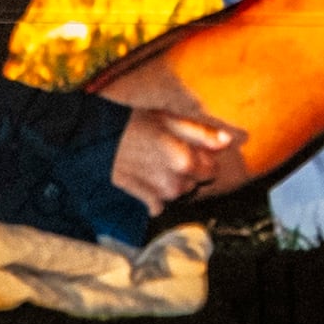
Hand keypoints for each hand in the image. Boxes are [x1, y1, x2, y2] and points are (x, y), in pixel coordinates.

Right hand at [106, 95, 250, 212]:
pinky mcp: (146, 201)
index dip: (204, 158)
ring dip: (174, 181)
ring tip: (156, 162)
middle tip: (169, 152)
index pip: (213, 170)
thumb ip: (202, 133)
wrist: (95, 139)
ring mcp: (161, 196)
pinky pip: (161, 204)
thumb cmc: (134, 124)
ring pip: (180, 192)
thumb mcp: (170, 119)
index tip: (190, 148)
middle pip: (197, 182)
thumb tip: (228, 141)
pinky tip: (146, 178)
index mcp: (186, 161)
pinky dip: (158, 195)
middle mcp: (177, 183)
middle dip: (190, 170)